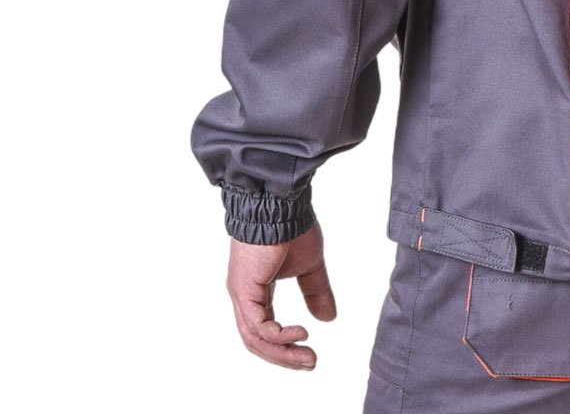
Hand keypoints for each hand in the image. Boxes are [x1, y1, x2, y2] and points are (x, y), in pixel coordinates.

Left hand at [225, 219, 337, 370]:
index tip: (309, 355)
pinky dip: (277, 336)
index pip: (265, 330)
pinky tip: (299, 334)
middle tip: (311, 363)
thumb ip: (316, 292)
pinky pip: (257, 325)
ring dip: (282, 353)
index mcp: (257, 290)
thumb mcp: (310, 267)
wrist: (282, 205)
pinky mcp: (244, 289)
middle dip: (285, 357)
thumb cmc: (292, 228)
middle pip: (257, 341)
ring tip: (308, 357)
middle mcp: (244, 296)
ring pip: (255, 339)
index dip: (285, 346)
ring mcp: (241, 294)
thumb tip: (328, 319)